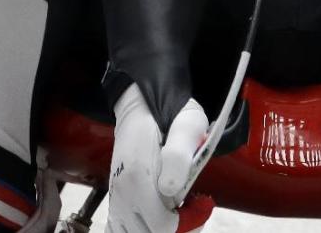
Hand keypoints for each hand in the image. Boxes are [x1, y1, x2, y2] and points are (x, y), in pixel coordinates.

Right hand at [106, 83, 207, 232]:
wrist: (143, 101)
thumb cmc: (169, 111)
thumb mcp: (187, 124)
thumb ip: (178, 156)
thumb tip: (170, 190)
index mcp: (138, 176)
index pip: (162, 226)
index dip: (188, 222)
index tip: (204, 202)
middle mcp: (122, 193)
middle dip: (178, 227)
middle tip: (195, 207)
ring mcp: (116, 198)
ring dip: (159, 229)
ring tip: (180, 212)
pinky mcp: (116, 198)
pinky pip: (121, 229)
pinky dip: (141, 228)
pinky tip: (159, 214)